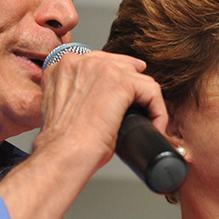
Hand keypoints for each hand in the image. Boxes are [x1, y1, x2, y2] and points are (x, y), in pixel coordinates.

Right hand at [36, 50, 167, 169]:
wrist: (62, 156)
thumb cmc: (61, 144)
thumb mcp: (64, 109)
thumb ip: (78, 94)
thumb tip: (102, 100)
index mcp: (61, 67)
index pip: (99, 62)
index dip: (118, 78)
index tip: (128, 94)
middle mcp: (78, 61)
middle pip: (121, 66)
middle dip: (134, 90)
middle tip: (140, 113)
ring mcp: (99, 68)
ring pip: (138, 78)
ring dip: (146, 102)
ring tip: (147, 124)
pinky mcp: (120, 81)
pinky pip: (151, 90)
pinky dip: (158, 111)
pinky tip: (154, 126)